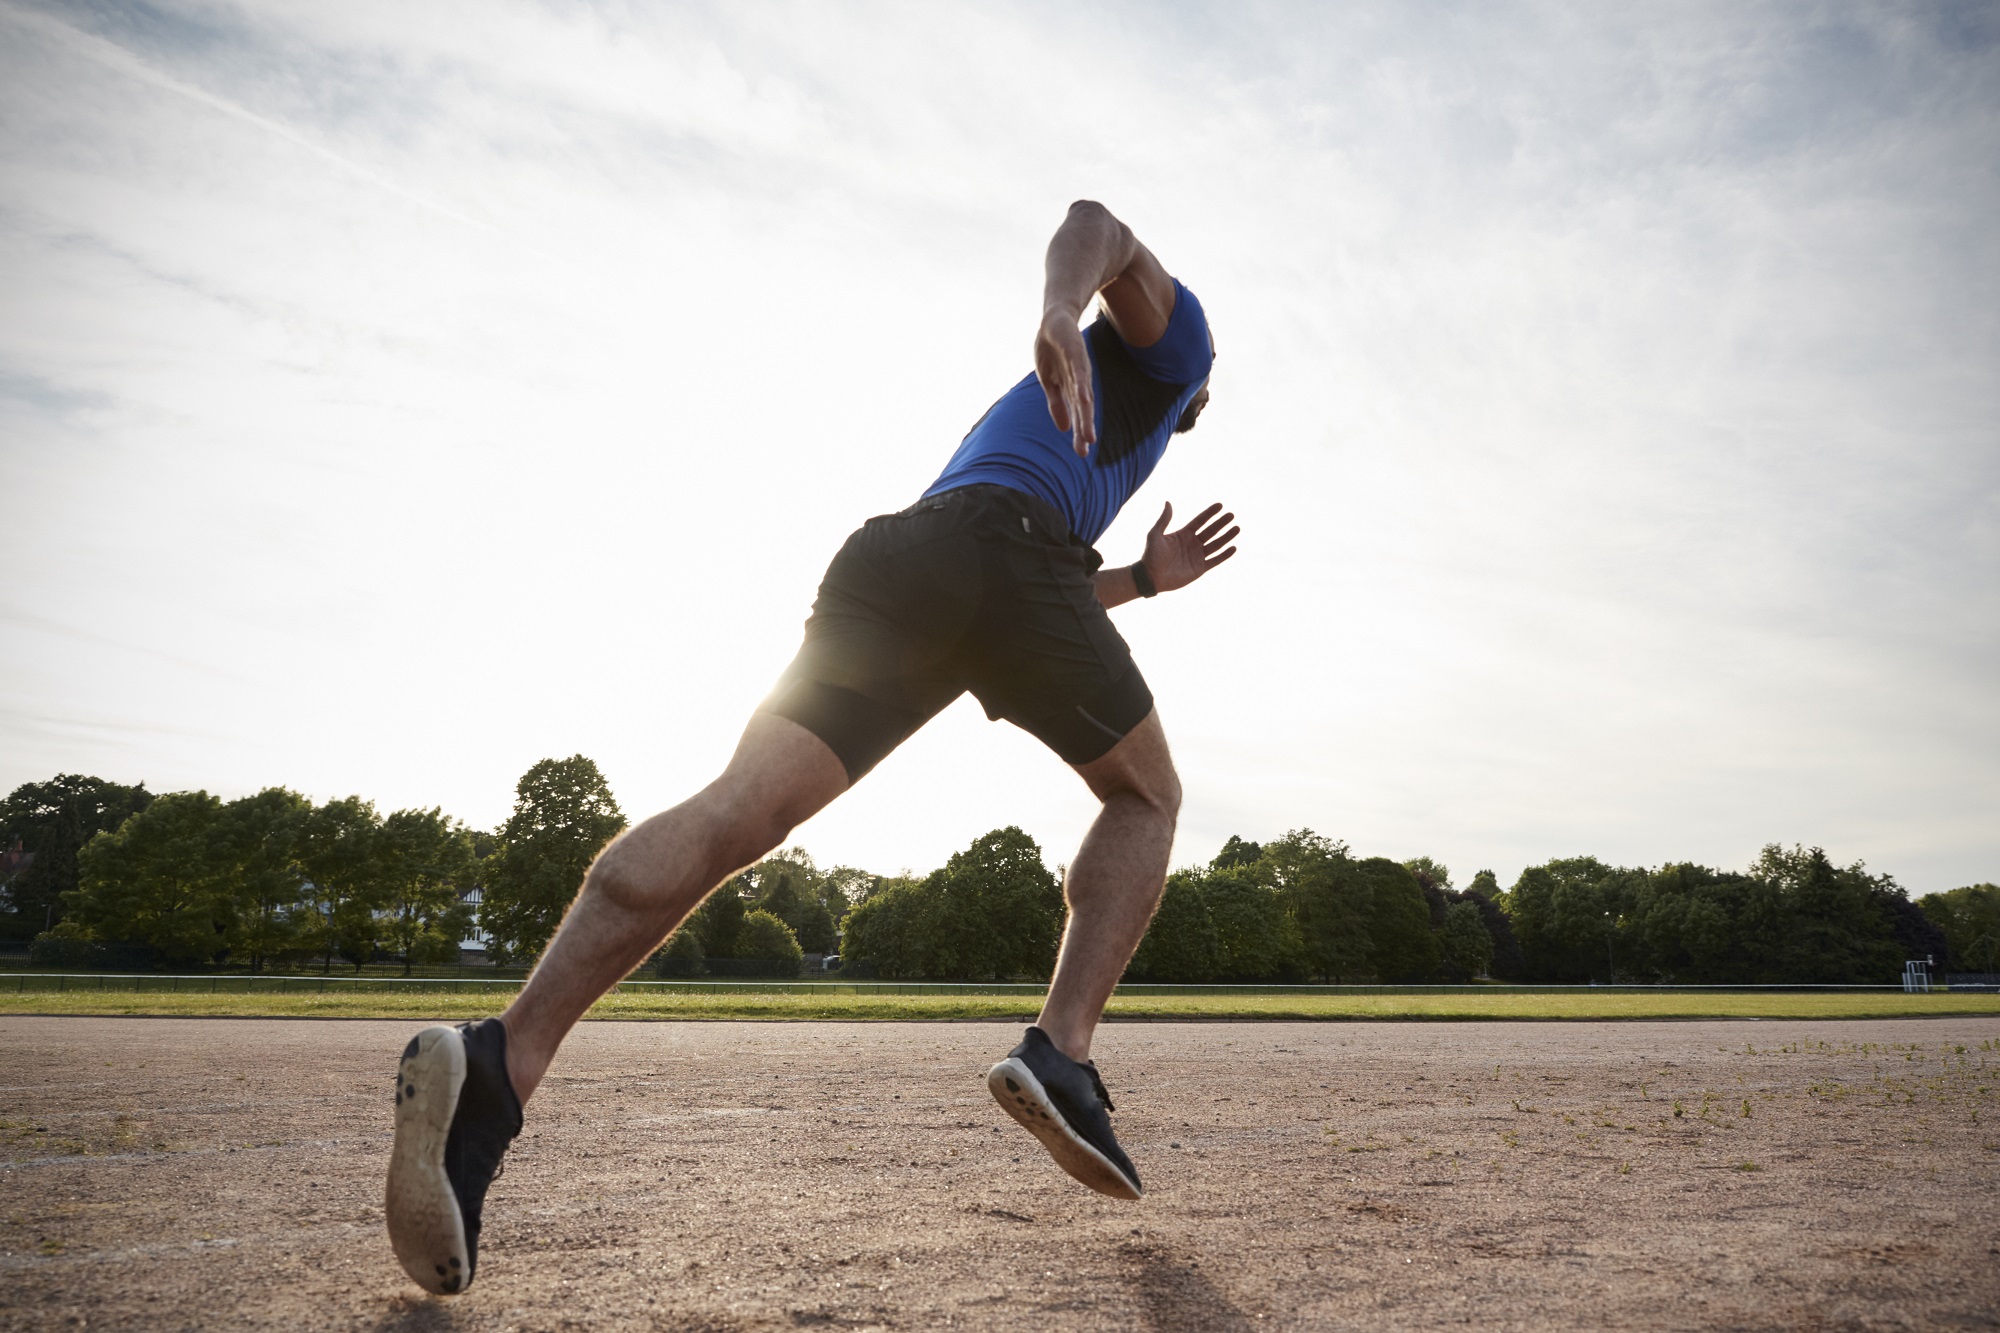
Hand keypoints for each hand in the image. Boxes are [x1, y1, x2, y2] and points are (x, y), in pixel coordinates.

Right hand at [1034, 308, 1095, 456]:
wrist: (1056, 320)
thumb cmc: (1053, 351)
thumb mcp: (1051, 381)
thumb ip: (1057, 405)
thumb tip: (1064, 429)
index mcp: (1071, 389)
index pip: (1077, 414)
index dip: (1079, 432)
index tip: (1082, 453)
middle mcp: (1078, 381)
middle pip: (1082, 408)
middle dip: (1083, 428)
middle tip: (1085, 449)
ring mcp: (1078, 367)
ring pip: (1083, 394)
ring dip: (1085, 414)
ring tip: (1087, 433)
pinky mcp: (1075, 352)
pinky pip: (1079, 370)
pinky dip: (1081, 385)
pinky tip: (1084, 399)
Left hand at [1141, 502, 1239, 592]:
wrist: (1151, 577)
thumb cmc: (1151, 555)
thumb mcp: (1155, 534)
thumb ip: (1164, 519)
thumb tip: (1168, 502)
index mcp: (1183, 534)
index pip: (1200, 521)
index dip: (1209, 513)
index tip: (1220, 505)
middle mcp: (1192, 543)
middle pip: (1211, 531)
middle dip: (1221, 523)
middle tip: (1231, 515)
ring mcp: (1197, 556)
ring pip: (1216, 544)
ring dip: (1226, 536)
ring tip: (1237, 528)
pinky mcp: (1200, 568)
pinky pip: (1215, 560)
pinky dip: (1224, 555)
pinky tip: (1233, 547)